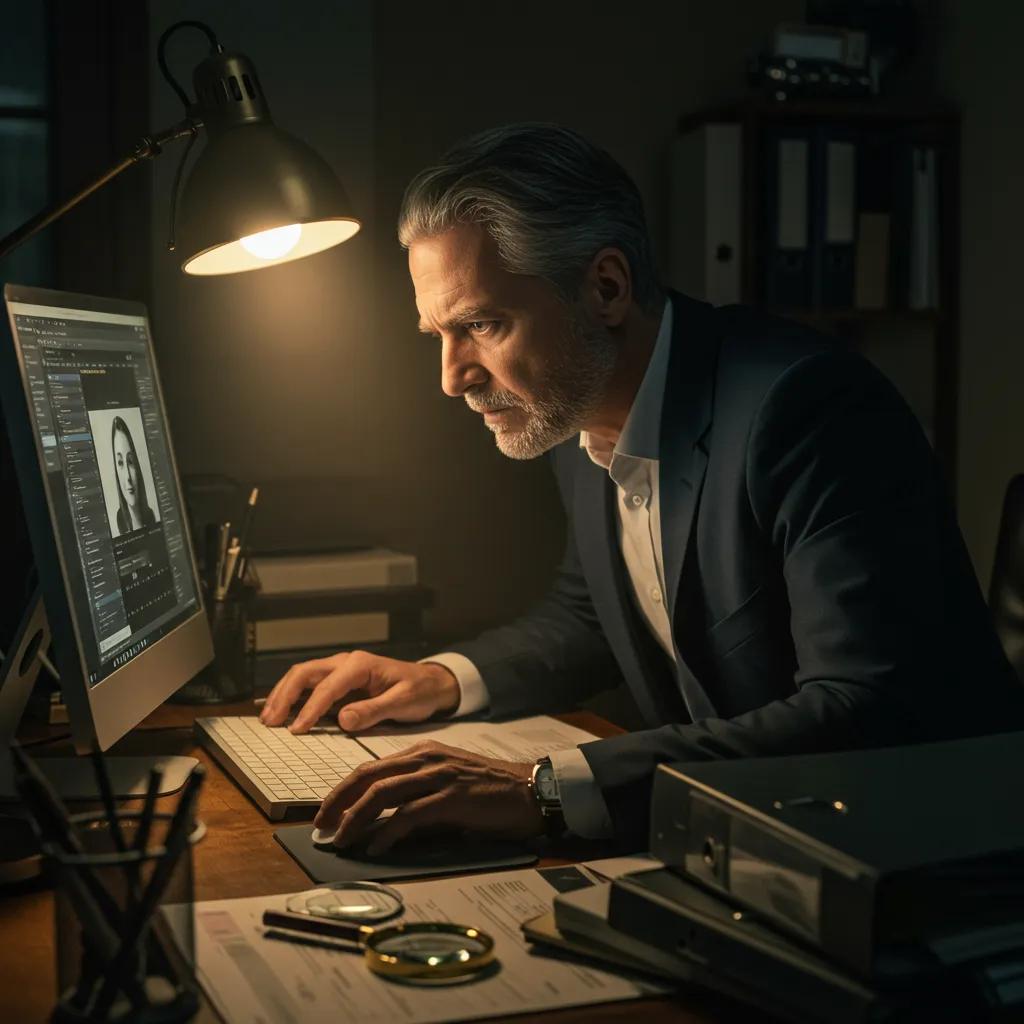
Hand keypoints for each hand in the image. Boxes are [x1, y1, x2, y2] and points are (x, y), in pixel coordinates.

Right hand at [259, 651, 459, 732]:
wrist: (430, 683)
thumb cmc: (419, 691)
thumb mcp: (403, 702)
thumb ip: (374, 710)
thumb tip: (343, 720)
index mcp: (360, 665)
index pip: (327, 687)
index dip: (310, 709)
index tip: (296, 730)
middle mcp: (345, 662)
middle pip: (304, 673)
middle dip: (284, 696)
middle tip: (271, 722)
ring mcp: (340, 670)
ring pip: (302, 676)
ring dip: (283, 695)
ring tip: (268, 719)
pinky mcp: (339, 681)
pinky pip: (310, 685)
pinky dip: (292, 696)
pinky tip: (280, 710)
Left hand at [313, 741, 544, 854]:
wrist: (530, 789)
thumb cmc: (490, 789)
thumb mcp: (448, 780)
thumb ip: (417, 791)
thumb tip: (383, 820)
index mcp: (423, 752)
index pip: (371, 768)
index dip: (344, 790)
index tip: (327, 811)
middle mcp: (426, 759)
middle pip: (369, 777)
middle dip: (339, 802)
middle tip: (321, 826)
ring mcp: (439, 776)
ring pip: (382, 794)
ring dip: (355, 819)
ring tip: (341, 839)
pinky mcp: (451, 798)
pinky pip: (409, 815)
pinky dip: (387, 832)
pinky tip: (376, 847)